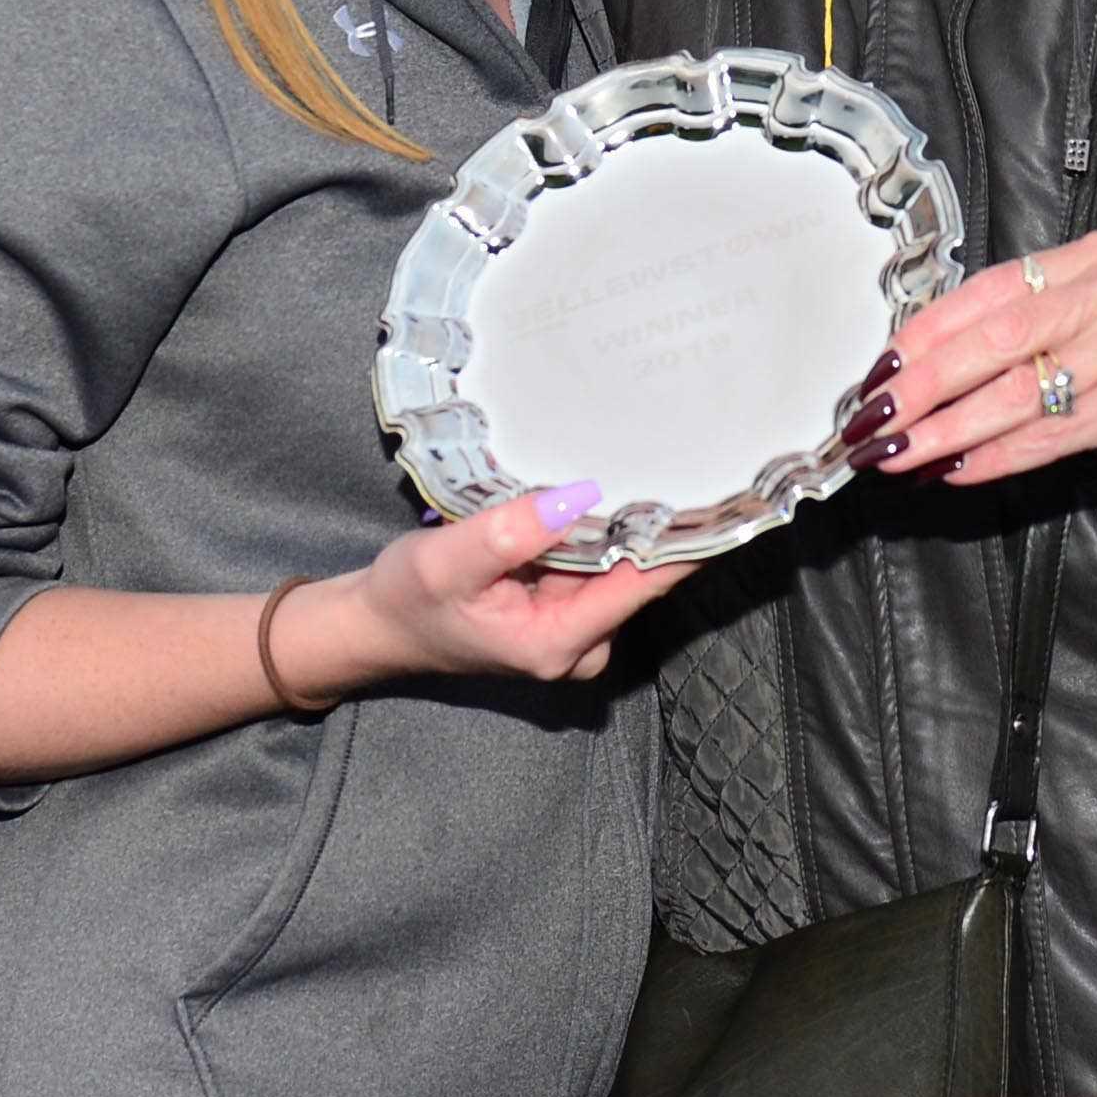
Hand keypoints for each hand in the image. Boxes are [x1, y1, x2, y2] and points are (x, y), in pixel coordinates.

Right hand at [308, 488, 689, 692]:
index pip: (642, 585)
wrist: (377, 628)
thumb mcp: (448, 561)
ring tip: (641, 456)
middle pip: (639, 576)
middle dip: (653, 521)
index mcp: (558, 642)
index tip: (719, 494)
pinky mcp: (563, 613)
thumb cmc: (407, 599)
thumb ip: (511, 532)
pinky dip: (598, 532)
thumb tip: (579, 497)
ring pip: (618, 567)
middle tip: (677, 451)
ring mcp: (573, 631)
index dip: (683, 540)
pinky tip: (599, 490)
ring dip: (623, 522)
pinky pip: (597, 566)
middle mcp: (579, 645)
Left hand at [857, 232, 1096, 522]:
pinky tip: (957, 470)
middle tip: (870, 420)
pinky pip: (1053, 428)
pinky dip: (998, 454)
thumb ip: (1022, 346)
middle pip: (997, 332)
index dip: (926, 331)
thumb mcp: (1092, 348)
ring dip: (947, 427)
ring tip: (900, 455)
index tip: (876, 372)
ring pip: (1018, 385)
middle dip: (923, 382)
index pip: (992, 288)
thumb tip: (916, 380)